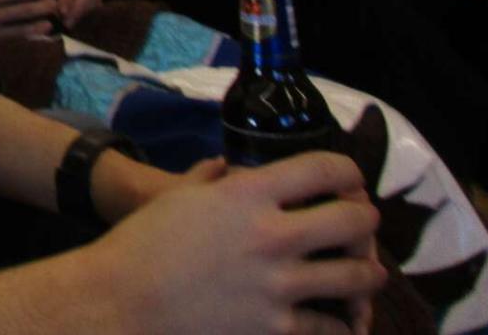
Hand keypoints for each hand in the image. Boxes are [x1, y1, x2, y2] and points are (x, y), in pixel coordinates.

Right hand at [98, 151, 382, 334]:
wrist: (120, 300)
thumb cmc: (141, 242)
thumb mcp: (178, 197)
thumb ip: (212, 180)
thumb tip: (228, 168)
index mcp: (248, 193)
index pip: (325, 169)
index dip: (347, 173)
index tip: (349, 181)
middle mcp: (272, 234)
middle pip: (354, 221)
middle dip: (366, 222)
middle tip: (362, 227)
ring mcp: (278, 285)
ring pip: (357, 277)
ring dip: (367, 274)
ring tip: (365, 274)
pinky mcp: (276, 328)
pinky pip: (333, 327)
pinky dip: (342, 324)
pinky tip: (340, 319)